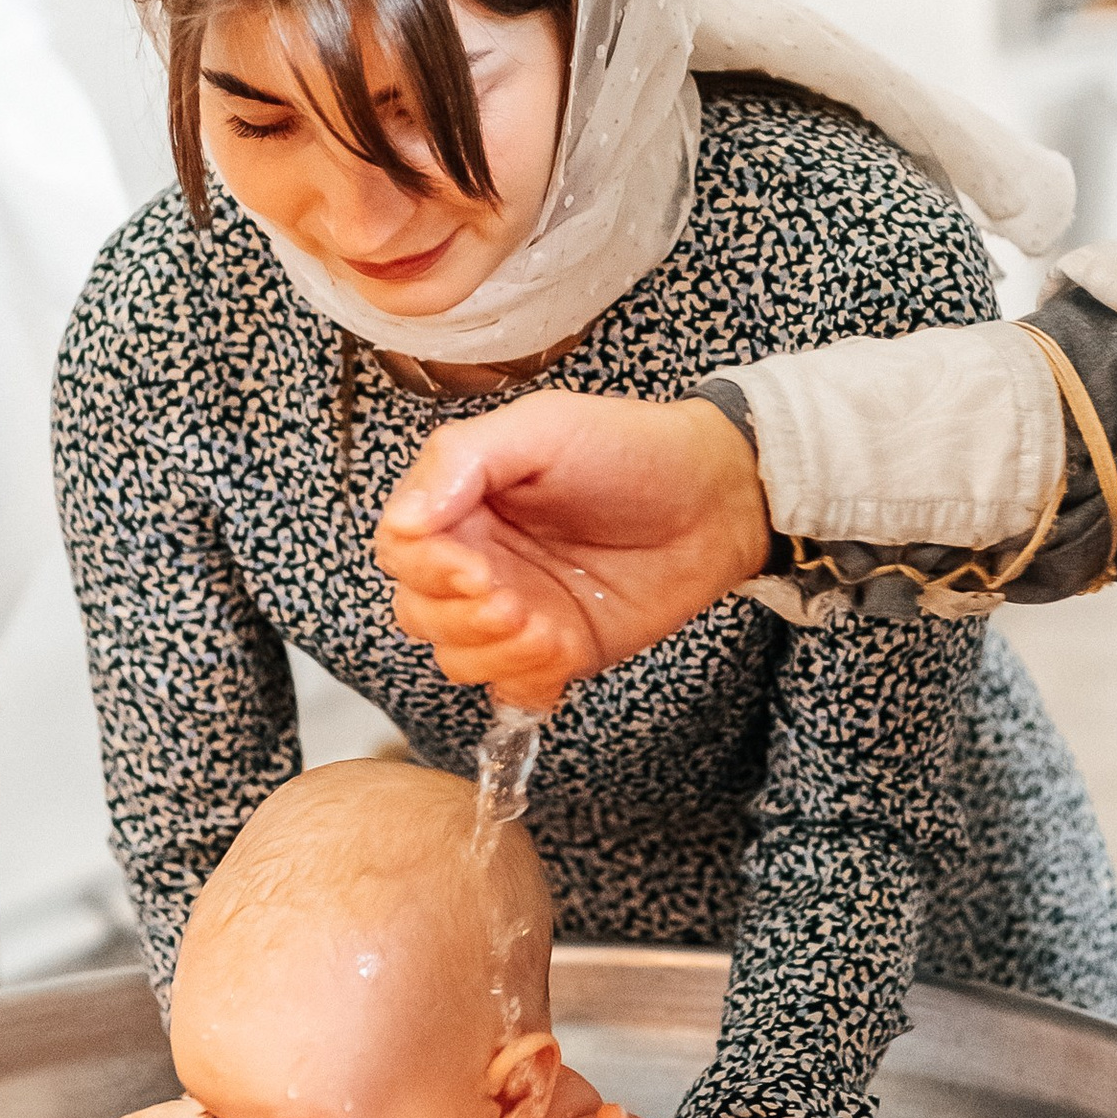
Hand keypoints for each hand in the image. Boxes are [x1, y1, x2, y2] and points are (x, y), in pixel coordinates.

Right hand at [374, 394, 769, 710]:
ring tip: (547, 622)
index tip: (473, 566)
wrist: (716, 498)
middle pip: (418, 612)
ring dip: (496, 650)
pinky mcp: (556, 652)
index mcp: (463, 503)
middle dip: (461, 615)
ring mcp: (517, 610)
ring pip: (457, 658)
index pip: (400, 550)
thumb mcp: (542, 427)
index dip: (426, 568)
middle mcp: (480, 558)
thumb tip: (406, 518)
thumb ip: (461, 459)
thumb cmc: (632, 449)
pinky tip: (564, 646)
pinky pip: (512, 689)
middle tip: (513, 598)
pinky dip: (528, 679)